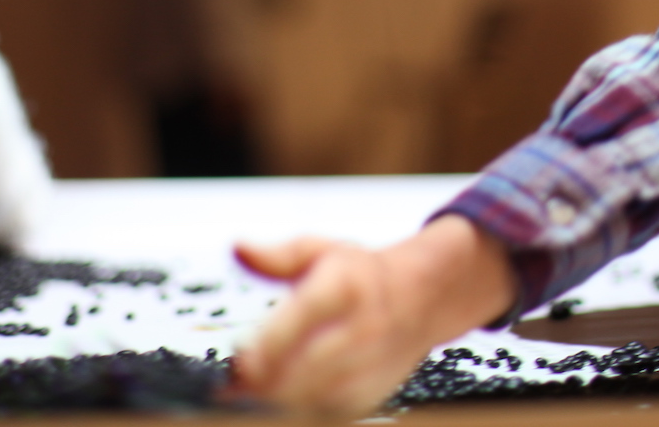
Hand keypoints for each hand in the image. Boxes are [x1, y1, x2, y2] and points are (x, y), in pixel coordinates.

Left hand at [229, 214, 516, 415]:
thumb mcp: (321, 251)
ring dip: (280, 398)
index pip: (307, 312)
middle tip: (237, 381)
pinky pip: (331, 410)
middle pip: (311, 362)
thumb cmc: (360, 276)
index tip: (242, 357)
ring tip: (250, 393)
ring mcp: (372, 363)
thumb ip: (276, 256)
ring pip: (320, 393)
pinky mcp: (372, 392)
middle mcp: (364, 325)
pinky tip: (277, 401)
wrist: (421, 300)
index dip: (272, 340)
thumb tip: (238, 248)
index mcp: (347, 283)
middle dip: (268, 377)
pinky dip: (302, 409)